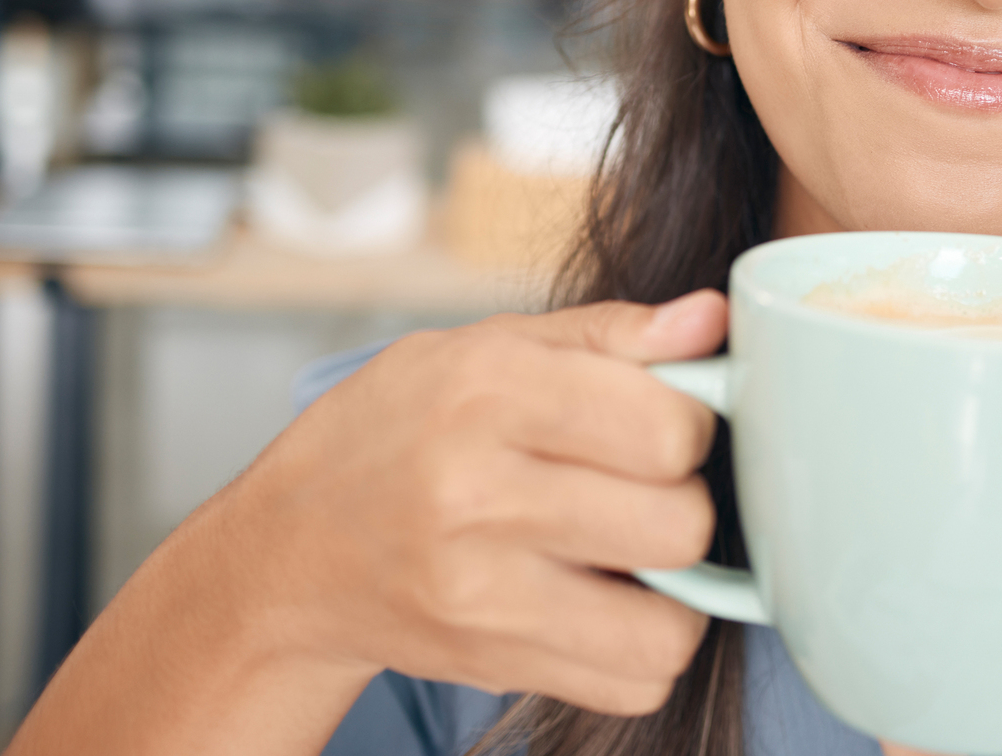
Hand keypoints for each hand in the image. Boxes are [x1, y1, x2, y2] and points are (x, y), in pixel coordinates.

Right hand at [224, 290, 729, 714]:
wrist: (288, 555)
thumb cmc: (399, 430)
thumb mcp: (487, 348)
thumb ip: (609, 333)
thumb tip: (713, 318)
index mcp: (488, 390)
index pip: (666, 427)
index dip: (690, 424)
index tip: (660, 424)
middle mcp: (478, 493)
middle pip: (678, 524)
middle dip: (685, 502)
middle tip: (646, 490)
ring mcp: (480, 591)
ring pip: (669, 623)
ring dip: (678, 590)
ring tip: (637, 554)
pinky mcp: (489, 663)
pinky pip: (635, 682)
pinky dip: (643, 648)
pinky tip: (609, 603)